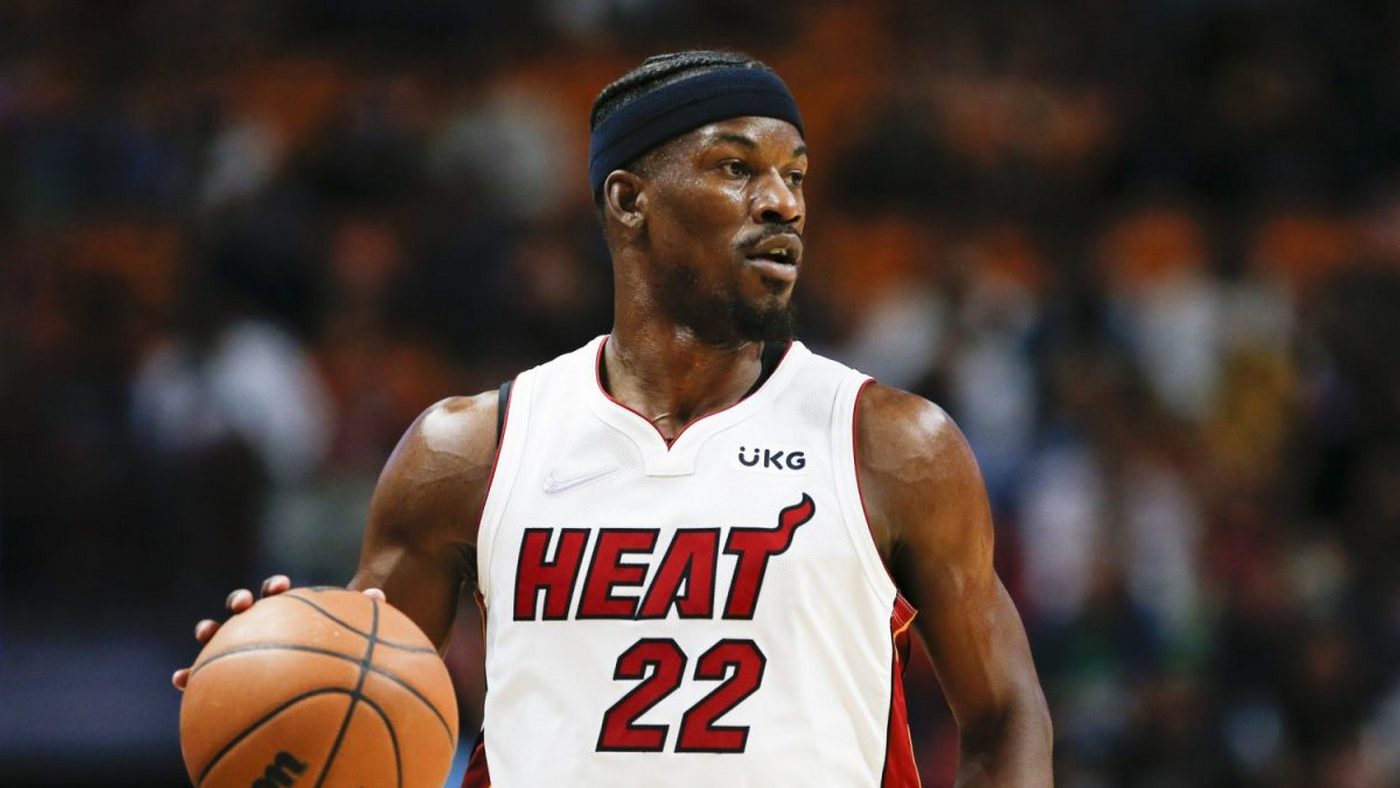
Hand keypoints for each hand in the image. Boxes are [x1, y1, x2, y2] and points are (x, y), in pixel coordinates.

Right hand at [171, 575, 385, 689]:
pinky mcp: (224, 675)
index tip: (279, 587)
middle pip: (244, 608)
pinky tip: (179, 680)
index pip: (277, 594)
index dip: (274, 587)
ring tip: (206, 632)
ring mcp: (239, 647)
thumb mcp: (347, 637)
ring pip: (217, 635)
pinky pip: (203, 675)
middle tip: (243, 605)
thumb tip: (379, 595)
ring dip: (209, 630)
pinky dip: (189, 675)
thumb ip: (359, 617)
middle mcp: (259, 626)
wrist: (312, 678)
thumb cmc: (330, 651)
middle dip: (239, 602)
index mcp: (285, 614)